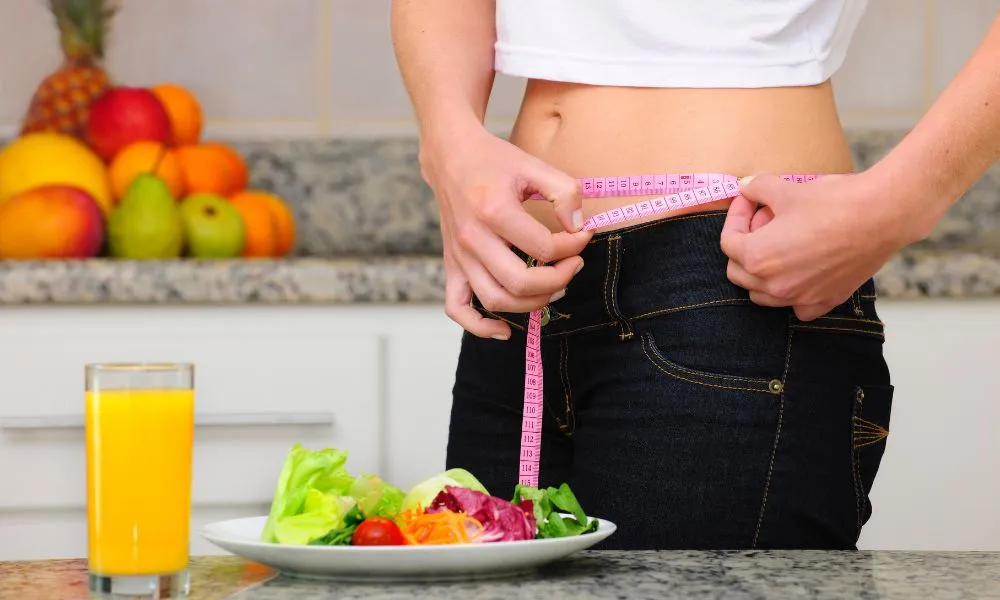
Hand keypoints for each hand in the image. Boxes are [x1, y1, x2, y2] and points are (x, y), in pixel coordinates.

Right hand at [420, 127, 591, 339]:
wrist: (451, 157)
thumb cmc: (494, 161)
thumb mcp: (534, 164)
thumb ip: (564, 192)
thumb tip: (578, 229)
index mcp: (493, 210)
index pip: (543, 247)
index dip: (572, 246)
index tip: (583, 235)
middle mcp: (472, 238)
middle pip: (520, 282)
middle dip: (558, 280)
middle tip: (574, 265)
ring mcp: (459, 256)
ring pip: (496, 300)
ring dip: (532, 304)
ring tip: (554, 288)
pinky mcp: (451, 265)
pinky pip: (457, 308)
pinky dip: (480, 327)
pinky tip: (506, 329)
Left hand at [719, 172, 918, 320]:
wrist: (883, 215)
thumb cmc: (833, 202)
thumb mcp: (786, 189)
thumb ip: (757, 189)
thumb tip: (744, 187)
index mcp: (758, 258)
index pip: (728, 243)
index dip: (736, 216)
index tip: (750, 201)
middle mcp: (775, 285)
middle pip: (739, 272)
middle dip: (744, 246)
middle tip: (765, 220)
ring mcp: (800, 297)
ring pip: (762, 295)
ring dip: (762, 273)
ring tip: (780, 244)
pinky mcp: (826, 300)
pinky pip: (798, 308)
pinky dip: (793, 295)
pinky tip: (802, 272)